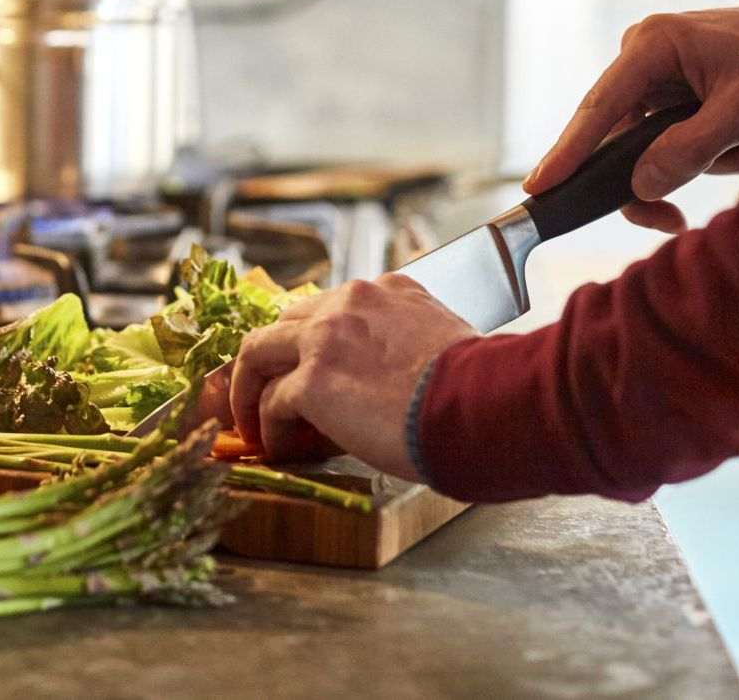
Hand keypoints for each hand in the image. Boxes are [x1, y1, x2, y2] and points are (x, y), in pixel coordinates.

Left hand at [222, 275, 477, 479]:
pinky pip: (270, 402)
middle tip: (265, 396)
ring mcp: (326, 338)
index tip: (308, 372)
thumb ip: (410, 344)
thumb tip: (400, 383)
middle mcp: (351, 302)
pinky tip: (279, 448)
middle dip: (269, 361)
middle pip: (284, 323)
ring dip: (249, 391)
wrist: (489, 406)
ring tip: (254, 425)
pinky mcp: (312, 381)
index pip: (330, 308)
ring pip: (257, 353)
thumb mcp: (448, 342)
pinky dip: (268, 429)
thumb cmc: (484, 389)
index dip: (312, 344)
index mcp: (388, 291)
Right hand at [523, 3, 738, 232]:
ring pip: (652, 150)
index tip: (538, 187)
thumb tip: (641, 187)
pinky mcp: (675, 95)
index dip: (568, 153)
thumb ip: (688, 151)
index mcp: (653, 46)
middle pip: (622, 141)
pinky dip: (714, 152)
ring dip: (706, 161)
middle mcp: (645, 59)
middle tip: (671, 222)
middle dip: (663, 174)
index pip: (599, 109)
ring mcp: (659, 78)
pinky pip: (674, 144)